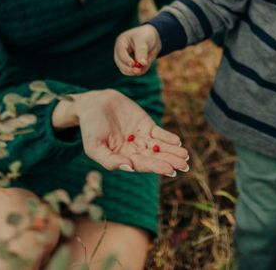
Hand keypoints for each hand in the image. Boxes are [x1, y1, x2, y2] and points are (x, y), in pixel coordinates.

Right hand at [52, 89, 187, 175]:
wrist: (94, 104)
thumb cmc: (90, 128)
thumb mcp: (94, 147)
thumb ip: (109, 160)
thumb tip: (129, 168)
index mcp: (123, 159)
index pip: (142, 165)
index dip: (156, 167)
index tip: (170, 170)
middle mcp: (135, 151)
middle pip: (155, 158)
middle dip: (169, 161)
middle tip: (183, 165)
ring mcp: (141, 138)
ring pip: (160, 147)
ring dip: (173, 151)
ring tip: (185, 156)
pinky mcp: (146, 126)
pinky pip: (159, 134)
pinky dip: (168, 137)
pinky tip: (177, 142)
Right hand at [113, 25, 161, 75]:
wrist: (153, 39)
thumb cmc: (146, 35)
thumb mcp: (144, 40)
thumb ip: (142, 52)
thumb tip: (142, 63)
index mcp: (121, 43)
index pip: (120, 52)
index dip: (125, 59)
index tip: (133, 64)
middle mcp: (120, 52)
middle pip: (120, 64)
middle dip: (129, 69)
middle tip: (138, 71)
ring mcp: (124, 60)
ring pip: (126, 70)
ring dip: (136, 70)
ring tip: (146, 65)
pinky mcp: (131, 66)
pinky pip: (134, 72)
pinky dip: (141, 71)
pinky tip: (146, 65)